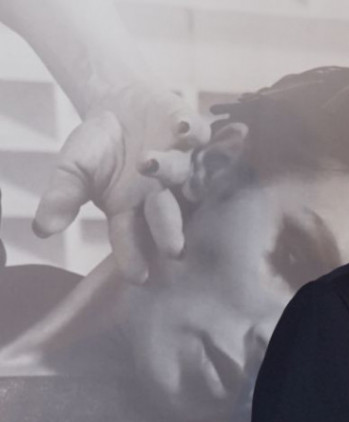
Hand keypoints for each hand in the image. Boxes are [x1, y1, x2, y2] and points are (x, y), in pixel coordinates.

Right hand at [33, 82, 209, 282]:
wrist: (116, 107)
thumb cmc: (96, 148)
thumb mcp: (74, 170)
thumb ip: (63, 197)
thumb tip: (42, 229)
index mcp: (133, 212)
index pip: (132, 239)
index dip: (134, 256)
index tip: (137, 277)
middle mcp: (163, 195)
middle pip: (166, 215)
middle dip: (168, 229)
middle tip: (173, 249)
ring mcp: (181, 164)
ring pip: (181, 172)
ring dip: (169, 169)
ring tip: (150, 165)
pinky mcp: (192, 134)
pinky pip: (196, 133)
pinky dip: (192, 131)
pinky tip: (186, 130)